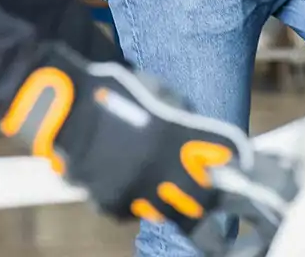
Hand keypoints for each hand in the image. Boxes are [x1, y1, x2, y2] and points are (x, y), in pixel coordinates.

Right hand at [2, 43, 249, 236]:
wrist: (62, 106)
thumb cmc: (109, 90)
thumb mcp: (156, 91)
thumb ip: (182, 117)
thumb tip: (198, 135)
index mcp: (177, 137)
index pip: (224, 154)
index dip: (235, 158)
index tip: (242, 162)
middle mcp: (162, 170)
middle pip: (203, 200)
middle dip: (209, 197)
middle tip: (209, 192)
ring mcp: (137, 192)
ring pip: (171, 214)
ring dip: (174, 203)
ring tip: (166, 189)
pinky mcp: (112, 204)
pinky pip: (135, 212)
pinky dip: (136, 202)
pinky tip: (130, 184)